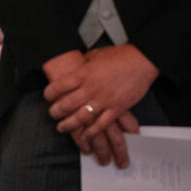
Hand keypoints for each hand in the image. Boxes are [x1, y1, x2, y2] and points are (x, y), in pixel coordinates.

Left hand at [43, 45, 156, 166]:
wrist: (142, 61)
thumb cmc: (120, 56)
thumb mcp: (95, 55)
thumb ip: (83, 63)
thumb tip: (74, 65)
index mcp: (83, 74)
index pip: (59, 86)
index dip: (49, 93)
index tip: (47, 97)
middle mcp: (91, 88)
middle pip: (67, 104)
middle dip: (56, 112)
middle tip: (52, 114)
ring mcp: (104, 100)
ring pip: (81, 117)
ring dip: (69, 124)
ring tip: (62, 128)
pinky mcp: (117, 108)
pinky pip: (101, 124)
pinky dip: (91, 131)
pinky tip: (84, 135)